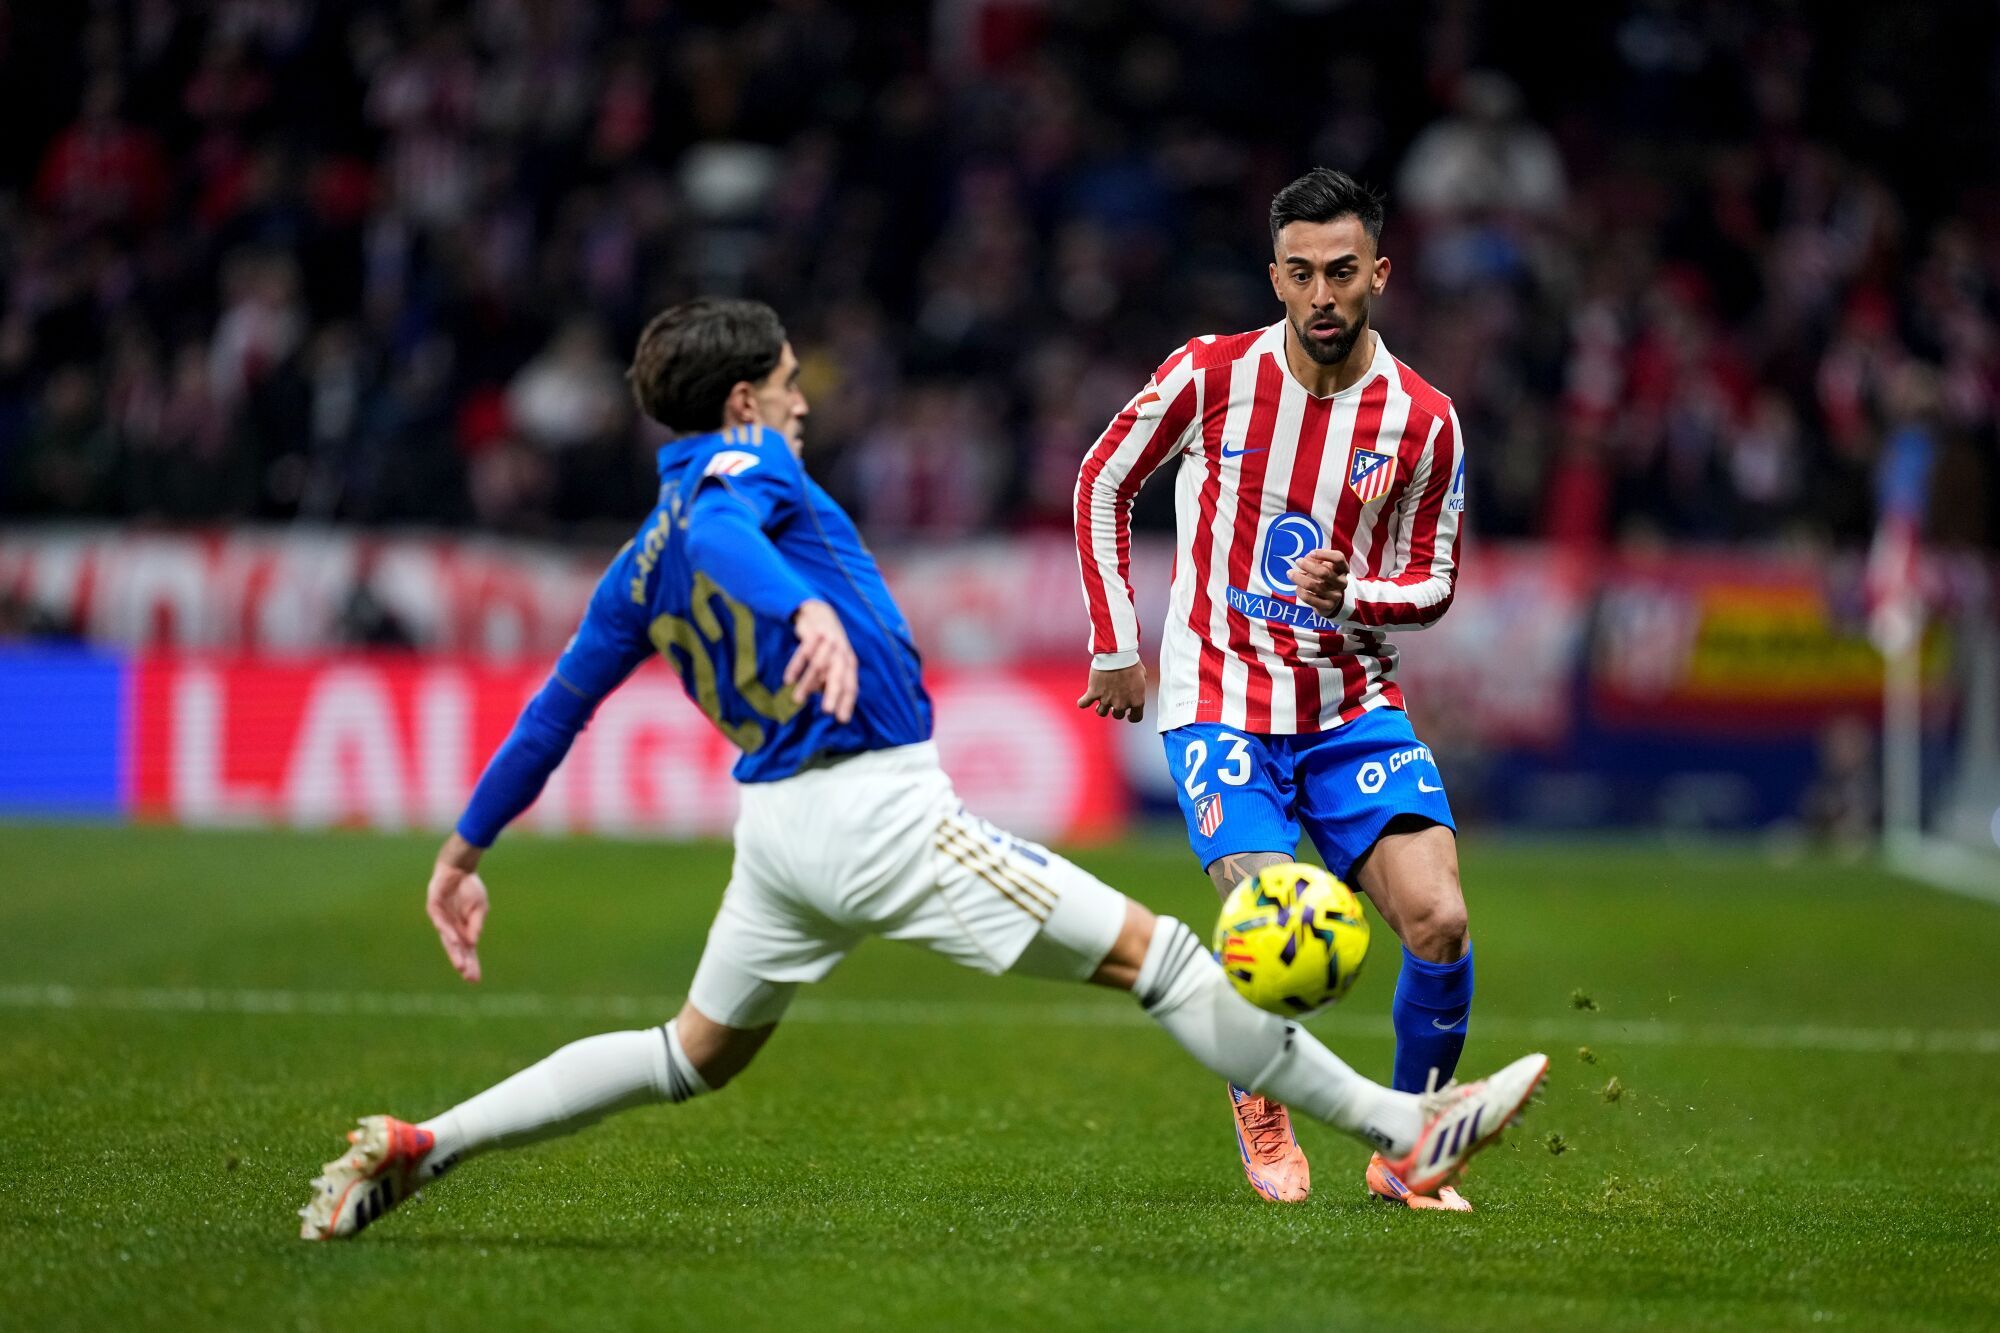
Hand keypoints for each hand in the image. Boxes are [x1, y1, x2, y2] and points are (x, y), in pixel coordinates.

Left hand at [426, 832, 488, 982]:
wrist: (459, 868)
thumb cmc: (469, 888)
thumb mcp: (480, 908)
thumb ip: (476, 925)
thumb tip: (473, 943)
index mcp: (463, 929)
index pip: (467, 951)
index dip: (472, 963)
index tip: (475, 979)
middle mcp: (451, 928)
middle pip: (456, 949)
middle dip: (462, 962)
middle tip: (467, 976)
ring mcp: (441, 919)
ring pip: (447, 939)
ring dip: (454, 952)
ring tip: (460, 964)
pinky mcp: (433, 908)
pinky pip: (440, 922)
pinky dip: (447, 931)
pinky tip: (454, 940)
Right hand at [786, 600, 857, 723]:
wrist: (817, 612)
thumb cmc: (826, 644)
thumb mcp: (833, 660)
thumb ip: (830, 680)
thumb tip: (825, 700)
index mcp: (849, 662)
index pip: (851, 685)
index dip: (847, 702)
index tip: (841, 720)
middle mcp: (841, 653)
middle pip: (839, 676)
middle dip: (833, 694)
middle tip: (826, 711)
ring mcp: (828, 642)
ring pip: (818, 667)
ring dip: (807, 684)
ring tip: (797, 700)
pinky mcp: (814, 634)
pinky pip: (804, 653)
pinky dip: (796, 667)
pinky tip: (789, 680)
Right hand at [1077, 663, 1147, 722]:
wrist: (1117, 655)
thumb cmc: (1131, 662)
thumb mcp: (1142, 675)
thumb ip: (1139, 687)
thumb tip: (1136, 688)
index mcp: (1136, 700)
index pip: (1136, 718)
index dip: (1132, 717)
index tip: (1128, 715)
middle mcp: (1122, 703)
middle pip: (1117, 715)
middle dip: (1115, 710)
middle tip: (1113, 701)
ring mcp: (1106, 700)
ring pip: (1101, 712)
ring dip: (1101, 708)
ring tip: (1100, 701)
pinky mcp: (1093, 693)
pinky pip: (1084, 704)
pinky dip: (1083, 703)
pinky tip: (1084, 700)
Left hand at [1292, 548, 1348, 618]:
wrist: (1331, 603)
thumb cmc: (1326, 580)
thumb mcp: (1326, 568)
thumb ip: (1317, 561)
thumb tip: (1306, 558)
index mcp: (1343, 570)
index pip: (1338, 558)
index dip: (1324, 554)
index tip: (1311, 553)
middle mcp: (1342, 582)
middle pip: (1324, 572)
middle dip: (1307, 565)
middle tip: (1298, 561)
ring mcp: (1335, 596)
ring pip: (1313, 585)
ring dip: (1298, 578)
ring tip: (1290, 573)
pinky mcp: (1327, 606)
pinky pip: (1309, 598)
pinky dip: (1300, 591)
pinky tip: (1297, 588)